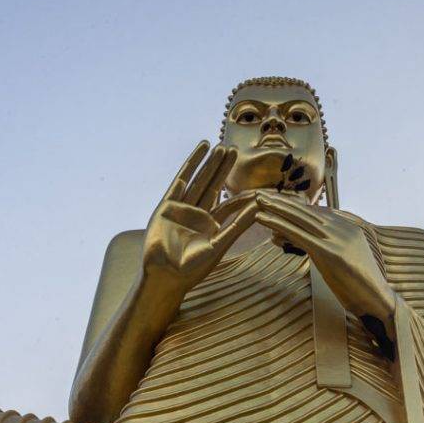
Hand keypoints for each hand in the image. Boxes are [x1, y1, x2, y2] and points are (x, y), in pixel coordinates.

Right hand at [142, 141, 257, 294]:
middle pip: (213, 186)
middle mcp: (197, 215)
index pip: (228, 205)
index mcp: (210, 227)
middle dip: (223, 169)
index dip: (241, 195)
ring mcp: (182, 208)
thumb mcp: (219, 246)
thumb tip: (258, 209)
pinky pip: (181, 180)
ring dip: (210, 163)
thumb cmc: (192, 269)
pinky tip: (201, 150)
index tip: (256, 185)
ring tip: (220, 146)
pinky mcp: (168, 205)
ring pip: (200, 180)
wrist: (165, 276)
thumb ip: (237, 226)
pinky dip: (192, 164)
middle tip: (234, 150)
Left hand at [255, 193, 396, 326]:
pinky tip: (262, 219)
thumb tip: (299, 240)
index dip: (294, 205)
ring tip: (257, 200)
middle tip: (260, 194)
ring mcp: (337, 238)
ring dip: (276, 208)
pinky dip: (278, 225)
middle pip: (306, 211)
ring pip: (300, 219)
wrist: (377, 300)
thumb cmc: (359, 285)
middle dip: (282, 201)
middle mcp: (343, 227)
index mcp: (349, 226)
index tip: (275, 200)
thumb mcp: (342, 259)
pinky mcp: (330, 252)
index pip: (316, 211)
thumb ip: (325, 245)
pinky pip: (298, 234)